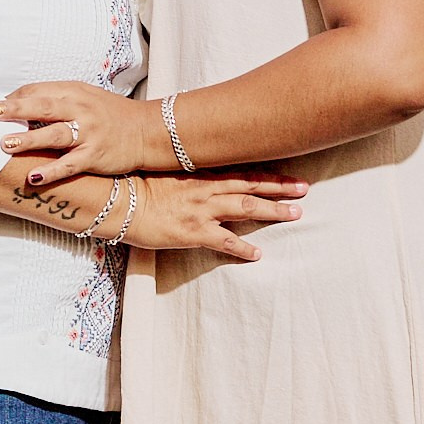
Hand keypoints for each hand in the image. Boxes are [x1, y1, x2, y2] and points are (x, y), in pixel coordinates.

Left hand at [0, 80, 158, 188]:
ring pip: (54, 134)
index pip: (38, 91)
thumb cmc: (110, 115)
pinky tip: (34, 177)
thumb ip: (57, 101)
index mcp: (74, 92)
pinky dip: (51, 171)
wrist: (148, 131)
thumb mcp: (85, 98)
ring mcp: (89, 133)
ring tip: (5, 144)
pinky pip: (70, 164)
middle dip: (14, 110)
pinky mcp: (95, 156)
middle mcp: (81, 109)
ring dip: (28, 139)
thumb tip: (20, 107)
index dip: (15, 98)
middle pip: (42, 107)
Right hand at [124, 174, 305, 261]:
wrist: (119, 200)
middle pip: (253, 186)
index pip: (244, 172)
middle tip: (304, 190)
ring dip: (273, 210)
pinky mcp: (193, 232)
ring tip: (295, 214)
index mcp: (202, 174)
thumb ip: (188, 171)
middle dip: (281, 188)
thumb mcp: (167, 171)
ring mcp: (202, 210)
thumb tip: (201, 170)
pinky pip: (225, 241)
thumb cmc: (138, 185)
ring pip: (246, 208)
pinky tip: (258, 254)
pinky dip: (243, 248)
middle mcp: (207, 190)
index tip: (291, 175)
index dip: (270, 174)